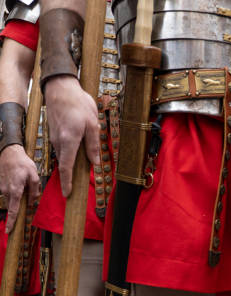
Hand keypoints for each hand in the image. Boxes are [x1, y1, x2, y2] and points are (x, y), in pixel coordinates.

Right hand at [0, 145, 39, 232]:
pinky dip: (15, 190)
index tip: (8, 231)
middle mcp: (6, 191)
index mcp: (15, 191)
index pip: (13, 210)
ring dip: (19, 194)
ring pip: (12, 198)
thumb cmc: (23, 163)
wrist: (9, 152)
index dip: (11, 221)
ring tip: (24, 180)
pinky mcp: (0, 185)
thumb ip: (34, 191)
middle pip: (14, 204)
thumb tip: (32, 202)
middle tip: (27, 188)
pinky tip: (19, 178)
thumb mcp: (34, 176)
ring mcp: (1, 188)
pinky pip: (9, 192)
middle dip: (21, 202)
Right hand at [44, 75, 99, 196]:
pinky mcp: (55, 132)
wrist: (61, 87)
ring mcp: (55, 136)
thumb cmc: (78, 104)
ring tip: (82, 166)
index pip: (67, 167)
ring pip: (65, 154)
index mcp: (69, 141)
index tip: (67, 193)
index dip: (67, 181)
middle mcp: (59, 141)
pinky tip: (78, 148)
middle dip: (70, 175)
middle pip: (65, 162)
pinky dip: (70, 151)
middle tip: (75, 186)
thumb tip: (95, 162)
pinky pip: (63, 146)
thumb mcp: (92, 124)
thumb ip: (93, 145)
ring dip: (72, 161)